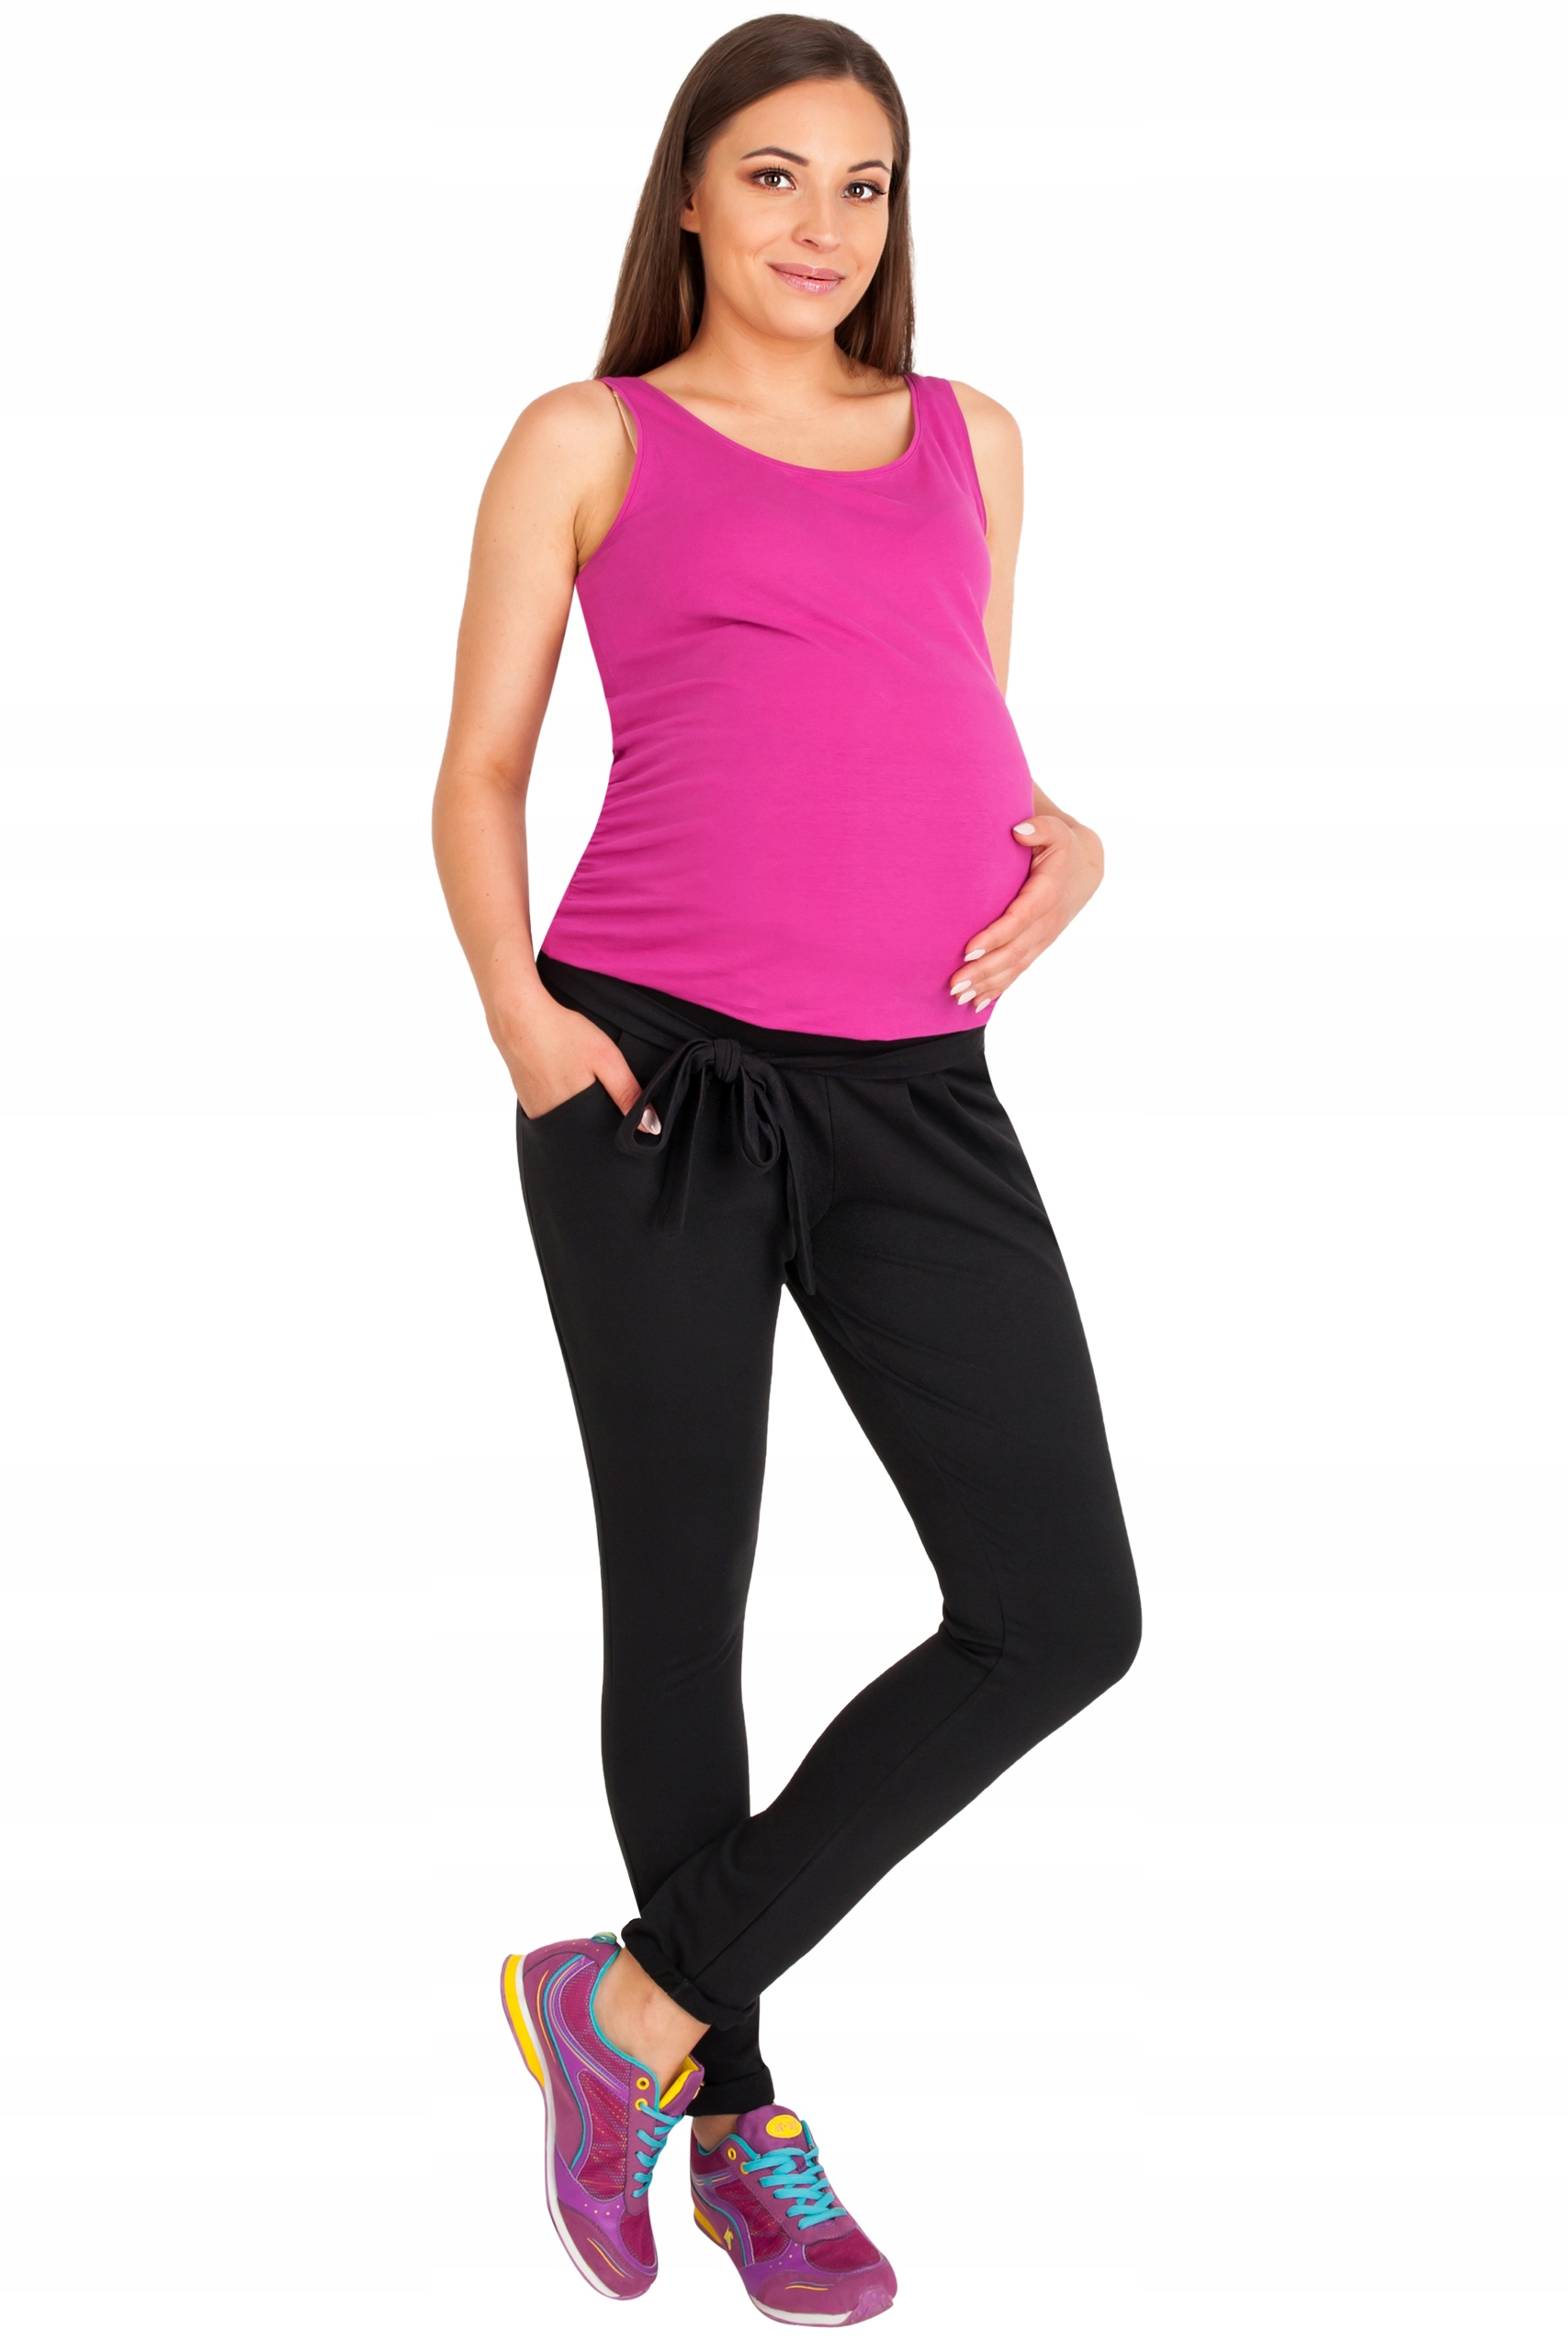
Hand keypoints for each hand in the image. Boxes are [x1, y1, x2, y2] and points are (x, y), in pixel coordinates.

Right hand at [500, 998, 659, 1129]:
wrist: (517, 1017)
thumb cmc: (562, 1033)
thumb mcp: (606, 1059)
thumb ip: (628, 1093)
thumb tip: (650, 1128)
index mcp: (577, 1116)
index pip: (604, 1139)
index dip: (617, 1127)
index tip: (622, 1109)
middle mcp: (554, 1122)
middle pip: (586, 1133)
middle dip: (599, 1119)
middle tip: (600, 1088)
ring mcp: (537, 1114)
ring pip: (569, 1122)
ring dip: (581, 1111)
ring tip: (581, 1081)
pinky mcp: (527, 1103)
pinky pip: (553, 1112)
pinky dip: (563, 1102)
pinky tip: (564, 1079)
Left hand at [948, 809, 1104, 1010]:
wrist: (1085, 867)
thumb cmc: (1061, 845)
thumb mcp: (1055, 830)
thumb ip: (1039, 827)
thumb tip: (1019, 829)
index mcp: (1047, 894)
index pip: (1018, 919)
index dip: (994, 936)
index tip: (967, 950)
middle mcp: (1047, 922)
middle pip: (1013, 951)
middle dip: (983, 970)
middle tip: (954, 984)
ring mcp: (1043, 938)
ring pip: (1015, 967)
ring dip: (987, 984)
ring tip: (959, 999)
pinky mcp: (1038, 946)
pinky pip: (1019, 971)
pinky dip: (999, 988)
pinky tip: (978, 1004)